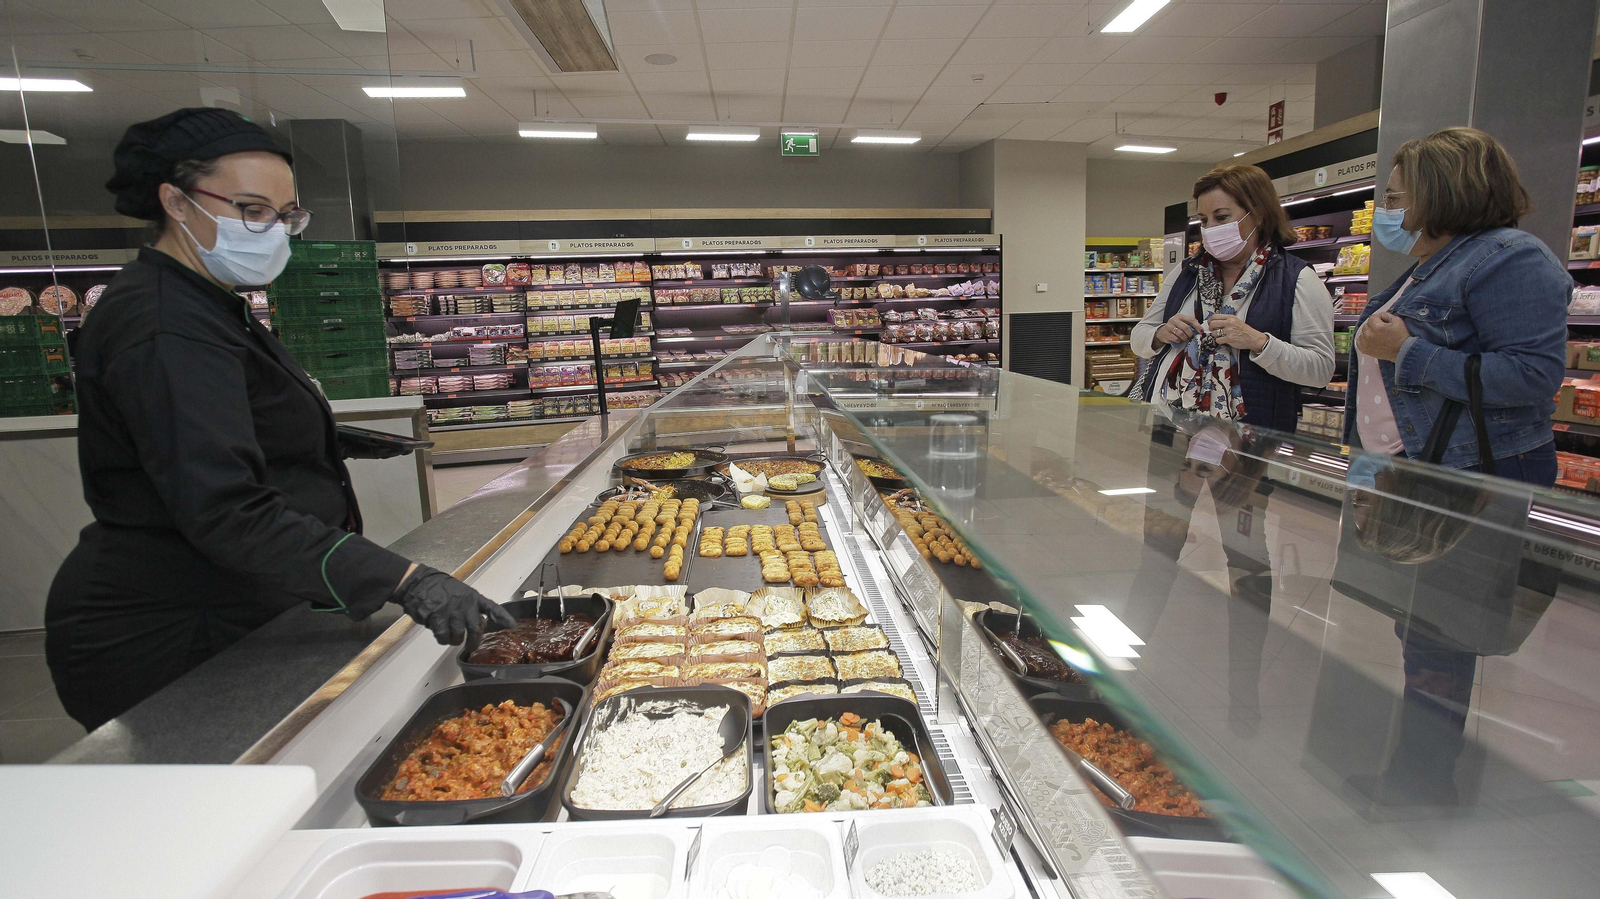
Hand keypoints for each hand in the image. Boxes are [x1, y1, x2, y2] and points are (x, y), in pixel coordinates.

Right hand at [393, 564, 515, 644]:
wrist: (418, 583)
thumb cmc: (440, 588)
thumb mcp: (460, 592)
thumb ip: (471, 607)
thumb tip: (480, 624)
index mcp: (472, 597)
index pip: (492, 607)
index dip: (502, 617)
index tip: (511, 626)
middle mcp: (465, 605)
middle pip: (476, 629)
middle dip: (474, 642)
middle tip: (471, 647)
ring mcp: (451, 612)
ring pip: (459, 636)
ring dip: (455, 640)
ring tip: (450, 636)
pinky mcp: (437, 618)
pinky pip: (443, 637)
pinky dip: (442, 639)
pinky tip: (440, 633)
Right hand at [1155, 313, 1201, 345]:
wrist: (1162, 332)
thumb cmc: (1175, 327)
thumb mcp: (1182, 323)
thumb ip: (1190, 324)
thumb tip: (1200, 330)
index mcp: (1179, 316)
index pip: (1191, 320)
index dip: (1197, 326)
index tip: (1201, 331)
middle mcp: (1174, 320)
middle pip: (1186, 328)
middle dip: (1190, 334)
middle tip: (1191, 337)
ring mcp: (1169, 327)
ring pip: (1181, 334)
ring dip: (1185, 338)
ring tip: (1185, 338)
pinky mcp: (1167, 334)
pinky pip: (1176, 339)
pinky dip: (1180, 341)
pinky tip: (1179, 340)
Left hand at [1206, 314, 1267, 351]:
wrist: (1253, 338)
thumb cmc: (1244, 330)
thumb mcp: (1236, 321)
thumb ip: (1226, 320)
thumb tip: (1214, 322)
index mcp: (1231, 317)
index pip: (1215, 316)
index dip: (1210, 320)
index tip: (1209, 323)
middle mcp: (1229, 323)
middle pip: (1212, 323)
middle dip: (1210, 328)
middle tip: (1212, 330)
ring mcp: (1229, 331)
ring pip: (1214, 332)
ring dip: (1215, 335)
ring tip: (1220, 335)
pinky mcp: (1229, 339)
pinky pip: (1218, 340)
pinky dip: (1219, 341)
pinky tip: (1223, 340)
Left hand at [1355, 311, 1410, 361]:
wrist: (1402, 351)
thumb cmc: (1401, 336)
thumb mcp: (1397, 320)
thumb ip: (1385, 315)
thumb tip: (1378, 315)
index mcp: (1377, 327)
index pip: (1372, 318)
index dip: (1378, 319)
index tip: (1383, 322)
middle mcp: (1369, 334)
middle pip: (1366, 325)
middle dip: (1373, 325)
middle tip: (1381, 330)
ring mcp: (1366, 343)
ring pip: (1362, 333)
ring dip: (1368, 332)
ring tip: (1376, 336)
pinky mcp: (1364, 349)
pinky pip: (1359, 341)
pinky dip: (1363, 340)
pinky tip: (1370, 340)